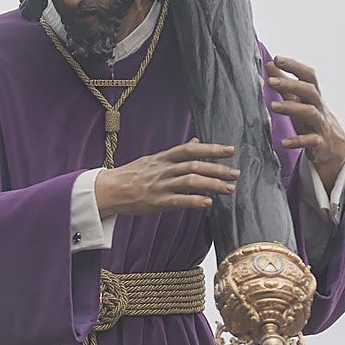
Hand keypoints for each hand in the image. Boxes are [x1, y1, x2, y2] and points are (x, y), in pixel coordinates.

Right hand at [94, 139, 238, 215]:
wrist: (109, 190)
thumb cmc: (131, 175)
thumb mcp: (153, 159)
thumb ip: (176, 153)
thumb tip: (196, 141)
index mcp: (163, 158)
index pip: (190, 149)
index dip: (211, 148)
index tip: (230, 150)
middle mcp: (163, 169)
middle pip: (194, 165)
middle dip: (217, 169)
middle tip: (236, 173)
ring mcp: (160, 185)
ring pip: (190, 181)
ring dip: (212, 184)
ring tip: (229, 189)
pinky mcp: (156, 201)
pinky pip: (178, 200)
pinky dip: (194, 201)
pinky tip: (208, 203)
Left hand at [266, 55, 344, 191]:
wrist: (333, 148)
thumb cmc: (310, 119)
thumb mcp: (299, 101)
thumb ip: (285, 83)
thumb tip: (270, 64)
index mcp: (313, 95)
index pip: (308, 76)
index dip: (294, 66)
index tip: (277, 58)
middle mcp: (318, 107)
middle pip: (309, 91)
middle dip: (291, 84)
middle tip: (270, 81)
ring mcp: (320, 124)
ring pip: (310, 112)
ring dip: (291, 108)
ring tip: (272, 106)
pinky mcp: (319, 142)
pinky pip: (310, 141)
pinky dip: (297, 141)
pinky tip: (284, 142)